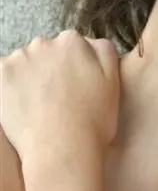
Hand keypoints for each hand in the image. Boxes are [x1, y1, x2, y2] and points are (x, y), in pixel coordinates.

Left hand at [0, 29, 120, 162]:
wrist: (64, 149)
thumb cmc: (92, 120)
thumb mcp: (113, 79)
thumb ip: (102, 50)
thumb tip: (88, 41)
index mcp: (73, 41)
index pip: (69, 46)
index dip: (71, 68)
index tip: (72, 88)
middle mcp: (44, 43)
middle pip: (44, 52)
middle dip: (48, 70)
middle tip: (57, 99)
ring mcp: (20, 58)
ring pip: (23, 64)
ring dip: (28, 78)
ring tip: (39, 107)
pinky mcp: (0, 75)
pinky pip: (3, 75)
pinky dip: (8, 87)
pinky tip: (21, 106)